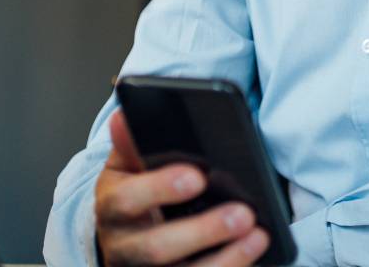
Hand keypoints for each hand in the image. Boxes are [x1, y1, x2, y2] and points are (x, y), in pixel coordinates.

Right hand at [95, 110, 269, 265]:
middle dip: (202, 231)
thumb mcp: (127, 168)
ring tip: (257, 237)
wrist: (124, 238)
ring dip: (224, 259)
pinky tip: (252, 254)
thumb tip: (124, 116)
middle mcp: (123, 246)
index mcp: (111, 207)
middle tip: (243, 213)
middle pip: (156, 248)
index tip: (198, 176)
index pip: (127, 200)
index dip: (160, 189)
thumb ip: (131, 145)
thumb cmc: (133, 195)